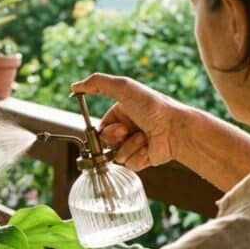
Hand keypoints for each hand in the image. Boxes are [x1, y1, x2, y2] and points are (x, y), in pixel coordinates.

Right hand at [71, 74, 185, 171]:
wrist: (175, 128)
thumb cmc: (153, 106)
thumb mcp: (123, 87)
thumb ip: (97, 83)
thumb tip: (73, 87)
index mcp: (121, 114)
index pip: (100, 129)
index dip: (105, 131)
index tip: (117, 127)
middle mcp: (127, 129)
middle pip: (106, 144)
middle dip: (116, 138)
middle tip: (129, 131)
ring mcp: (135, 145)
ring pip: (116, 156)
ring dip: (129, 146)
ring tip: (144, 137)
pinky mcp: (142, 159)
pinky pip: (129, 165)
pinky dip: (138, 156)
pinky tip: (149, 148)